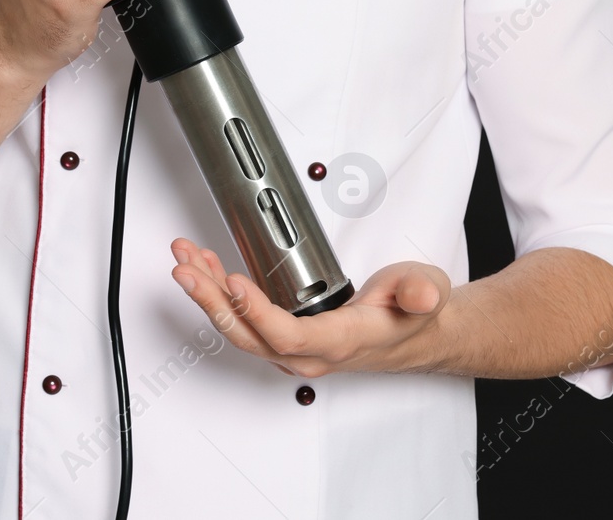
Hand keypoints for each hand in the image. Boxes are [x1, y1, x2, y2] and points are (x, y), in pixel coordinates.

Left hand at [169, 237, 452, 377]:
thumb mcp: (427, 292)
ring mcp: (294, 349)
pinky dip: (220, 294)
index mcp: (341, 340)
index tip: (233, 280)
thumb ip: (420, 292)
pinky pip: (245, 322)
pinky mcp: (286, 338)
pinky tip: (207, 269)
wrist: (419, 334)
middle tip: (186, 266)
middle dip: (211, 299)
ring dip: (207, 294)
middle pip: (249, 333)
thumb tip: (420, 294)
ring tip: (185, 260)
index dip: (256, 310)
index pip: (289, 334)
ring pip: (240, 328)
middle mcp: (310, 352)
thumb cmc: (415, 315)